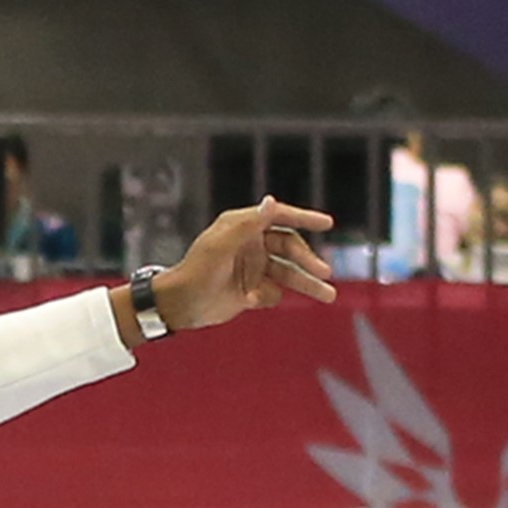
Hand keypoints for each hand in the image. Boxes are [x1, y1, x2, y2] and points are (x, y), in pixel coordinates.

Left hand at [149, 197, 337, 331]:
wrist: (178, 306)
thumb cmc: (196, 272)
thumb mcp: (221, 247)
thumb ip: (249, 225)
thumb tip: (271, 201)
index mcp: (243, 227)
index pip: (280, 217)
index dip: (304, 218)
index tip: (327, 224)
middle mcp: (251, 244)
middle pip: (290, 248)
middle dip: (308, 260)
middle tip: (324, 272)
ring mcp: (253, 267)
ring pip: (288, 273)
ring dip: (307, 283)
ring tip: (328, 295)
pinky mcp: (252, 289)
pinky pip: (273, 292)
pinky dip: (271, 297)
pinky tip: (256, 300)